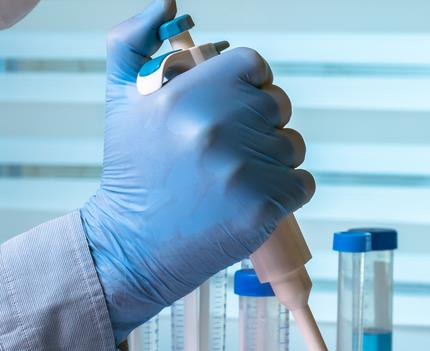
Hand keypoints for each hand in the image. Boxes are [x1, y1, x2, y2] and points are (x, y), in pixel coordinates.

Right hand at [81, 0, 314, 343]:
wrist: (133, 244)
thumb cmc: (135, 169)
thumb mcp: (122, 97)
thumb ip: (135, 40)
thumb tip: (168, 3)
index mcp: (187, 93)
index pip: (255, 65)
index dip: (249, 85)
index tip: (233, 107)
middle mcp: (216, 126)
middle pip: (278, 104)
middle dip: (261, 124)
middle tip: (229, 150)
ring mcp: (243, 168)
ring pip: (293, 144)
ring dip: (274, 160)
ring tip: (235, 178)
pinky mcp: (263, 206)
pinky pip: (304, 183)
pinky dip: (286, 192)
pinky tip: (251, 199)